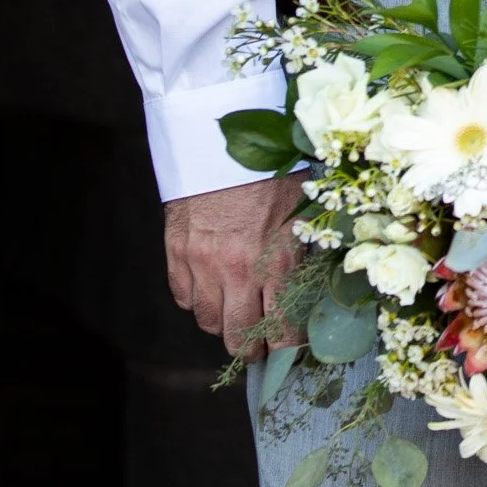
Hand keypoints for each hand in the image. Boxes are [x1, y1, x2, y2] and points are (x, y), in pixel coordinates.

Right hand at [164, 177, 305, 353]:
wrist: (224, 136)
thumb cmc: (273, 169)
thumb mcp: (302, 211)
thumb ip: (301, 254)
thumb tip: (309, 291)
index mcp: (278, 260)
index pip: (283, 328)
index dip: (288, 347)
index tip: (292, 349)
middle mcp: (238, 269)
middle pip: (239, 338)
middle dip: (252, 349)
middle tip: (259, 346)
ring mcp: (203, 263)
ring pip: (208, 322)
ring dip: (223, 324)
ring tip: (235, 315)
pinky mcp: (177, 251)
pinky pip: (183, 297)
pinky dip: (196, 300)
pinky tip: (210, 289)